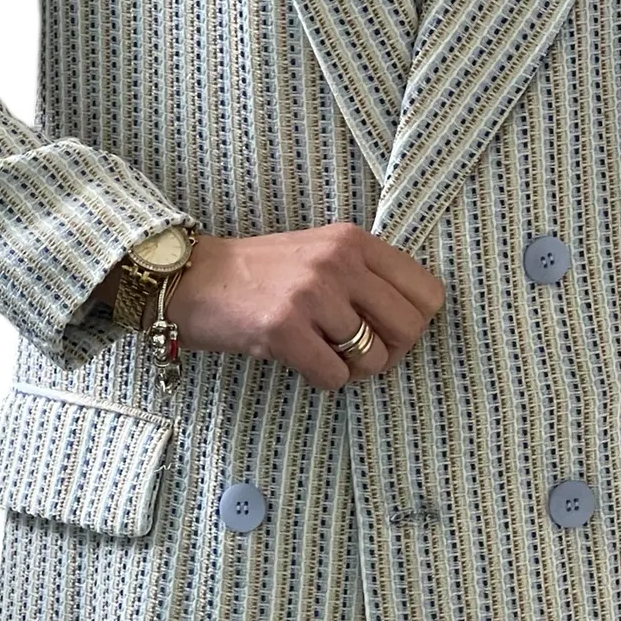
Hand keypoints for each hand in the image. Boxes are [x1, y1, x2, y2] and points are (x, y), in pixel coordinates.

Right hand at [106, 226, 446, 392]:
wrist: (192, 278)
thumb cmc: (262, 273)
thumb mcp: (321, 253)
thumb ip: (366, 276)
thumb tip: (413, 323)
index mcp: (354, 241)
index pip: (428, 292)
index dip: (414, 323)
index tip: (385, 331)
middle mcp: (338, 261)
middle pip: (410, 329)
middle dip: (389, 353)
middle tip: (357, 354)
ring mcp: (311, 294)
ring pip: (373, 358)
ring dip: (351, 369)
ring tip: (320, 352)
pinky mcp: (283, 329)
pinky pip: (334, 377)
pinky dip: (321, 379)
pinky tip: (298, 360)